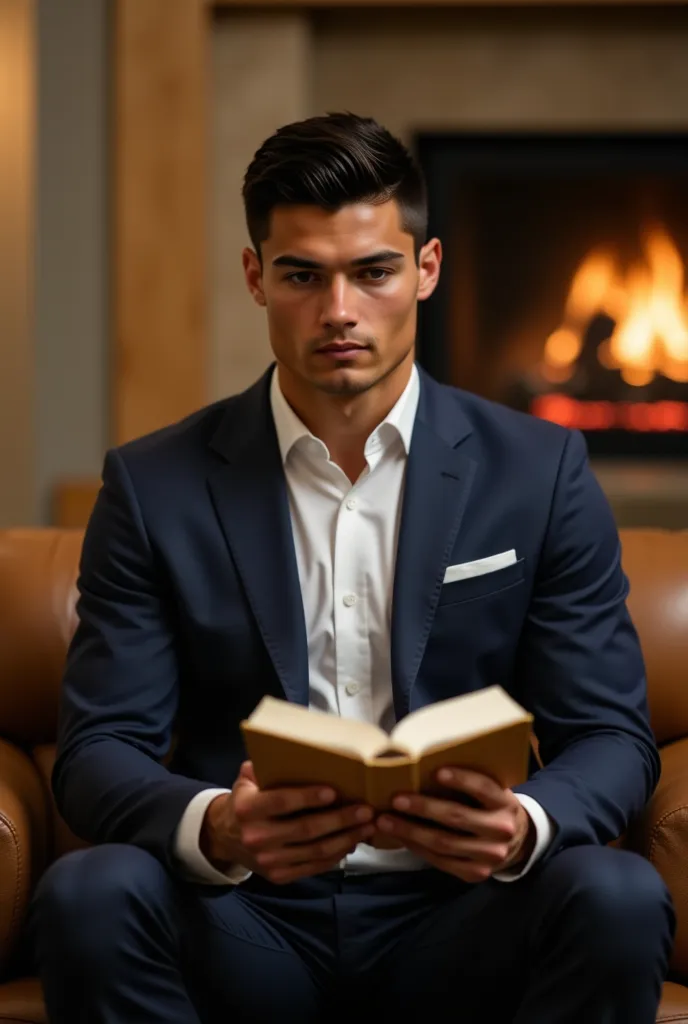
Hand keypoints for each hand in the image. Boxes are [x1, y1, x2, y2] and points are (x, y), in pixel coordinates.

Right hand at [199, 761, 375, 884]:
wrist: (225, 838)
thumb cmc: (246, 800)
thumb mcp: (247, 779)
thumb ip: (266, 766)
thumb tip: (298, 750)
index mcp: (248, 808)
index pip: (282, 802)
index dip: (308, 797)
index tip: (334, 792)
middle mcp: (257, 837)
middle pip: (306, 829)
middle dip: (340, 820)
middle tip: (365, 810)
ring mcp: (268, 860)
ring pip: (315, 851)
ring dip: (345, 839)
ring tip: (367, 827)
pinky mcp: (279, 876)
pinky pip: (313, 867)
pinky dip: (336, 856)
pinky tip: (351, 843)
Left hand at [376, 767, 534, 882]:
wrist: (517, 842)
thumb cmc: (491, 806)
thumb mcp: (491, 791)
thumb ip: (469, 784)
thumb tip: (422, 767)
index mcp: (505, 803)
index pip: (483, 788)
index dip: (461, 779)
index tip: (435, 772)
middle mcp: (501, 830)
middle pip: (457, 818)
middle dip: (422, 808)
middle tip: (396, 799)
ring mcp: (489, 856)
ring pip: (444, 843)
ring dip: (411, 832)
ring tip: (386, 821)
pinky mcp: (476, 873)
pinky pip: (441, 861)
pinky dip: (417, 848)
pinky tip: (401, 837)